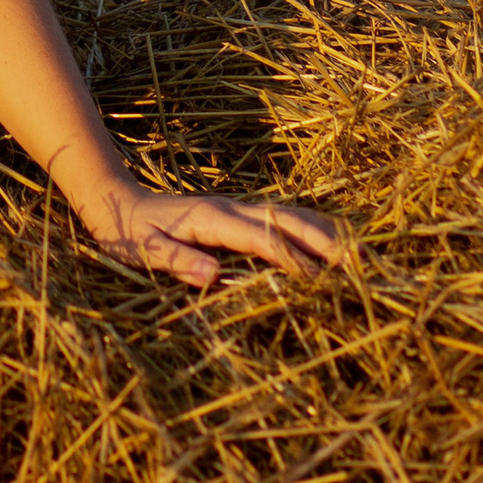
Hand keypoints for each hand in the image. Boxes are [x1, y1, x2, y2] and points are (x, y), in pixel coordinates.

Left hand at [74, 173, 343, 290]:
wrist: (117, 201)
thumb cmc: (129, 232)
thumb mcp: (144, 250)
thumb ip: (177, 261)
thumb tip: (213, 276)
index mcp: (212, 219)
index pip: (262, 239)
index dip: (293, 260)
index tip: (322, 282)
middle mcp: (232, 209)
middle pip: (288, 220)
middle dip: (327, 242)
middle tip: (364, 267)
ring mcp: (239, 209)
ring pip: (293, 216)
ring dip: (328, 233)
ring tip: (365, 257)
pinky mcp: (241, 216)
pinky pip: (285, 220)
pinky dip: (315, 230)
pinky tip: (336, 244)